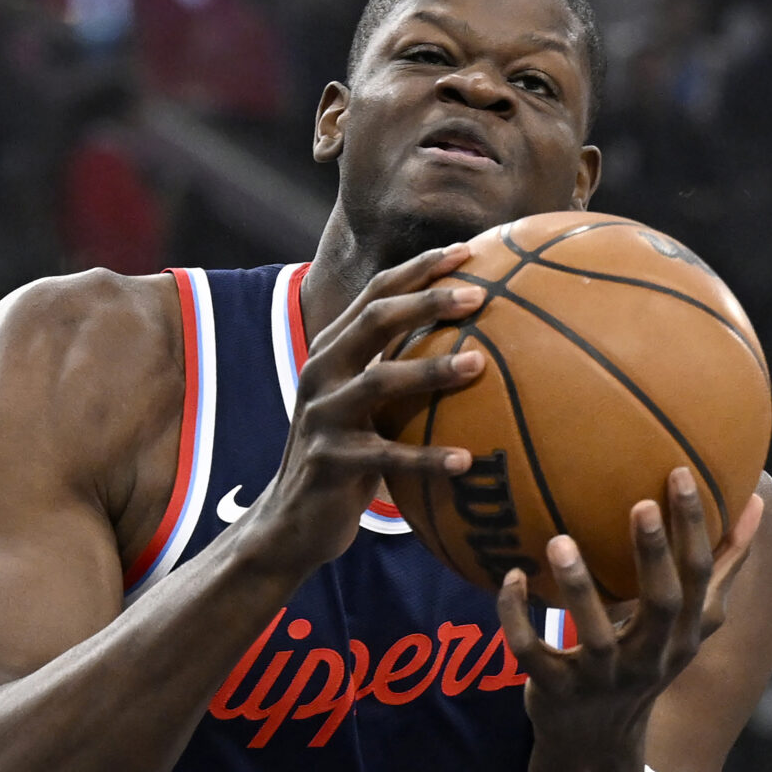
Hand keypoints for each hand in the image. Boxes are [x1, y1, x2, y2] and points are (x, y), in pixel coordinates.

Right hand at [237, 246, 486, 575]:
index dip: (421, 268)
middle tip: (480, 295)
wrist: (290, 521)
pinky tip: (466, 462)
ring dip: (431, 370)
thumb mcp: (366, 409)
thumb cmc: (347, 459)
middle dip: (427, 301)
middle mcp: (321, 373)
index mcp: (331, 351)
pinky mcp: (329, 462)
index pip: (377, 294)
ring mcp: (321, 416)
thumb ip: (398, 372)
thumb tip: (478, 347)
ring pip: (378, 381)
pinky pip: (385, 457)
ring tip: (479, 366)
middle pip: (375, 320)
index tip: (470, 251)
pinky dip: (426, 458)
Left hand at [499, 468, 765, 752]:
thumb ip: (719, 570)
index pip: (698, 578)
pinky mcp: (555, 692)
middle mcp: (650, 658)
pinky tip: (512, 578)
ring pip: (595, 634)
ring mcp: (601, 679)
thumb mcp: (686, 627)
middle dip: (652, 554)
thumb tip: (754, 504)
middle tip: (639, 503)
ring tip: (559, 539)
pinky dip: (516, 616)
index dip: (693, 528)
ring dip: (577, 587)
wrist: (595, 745)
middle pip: (661, 605)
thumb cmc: (642, 664)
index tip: (680, 473)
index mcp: (683, 636)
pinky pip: (532, 652)